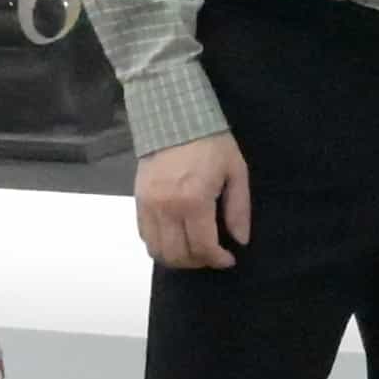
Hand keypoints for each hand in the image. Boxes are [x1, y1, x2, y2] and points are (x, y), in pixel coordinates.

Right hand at [134, 134, 251, 271]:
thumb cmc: (211, 142)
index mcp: (194, 200)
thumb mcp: (236, 170)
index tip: (228, 259)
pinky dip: (159, 245)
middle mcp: (167, 207)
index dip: (217, 260)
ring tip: (192, 251)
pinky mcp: (138, 200)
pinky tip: (174, 238)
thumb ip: (238, 208)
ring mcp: (149, 205)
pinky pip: (144, 235)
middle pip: (177, 254)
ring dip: (176, 258)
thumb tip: (240, 240)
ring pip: (157, 250)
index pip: (202, 246)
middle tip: (211, 256)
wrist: (174, 116)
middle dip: (198, 262)